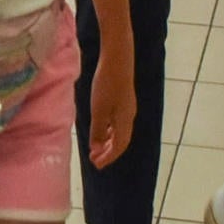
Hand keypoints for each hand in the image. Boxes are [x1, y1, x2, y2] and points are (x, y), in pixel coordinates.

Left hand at [85, 41, 135, 167]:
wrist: (118, 59)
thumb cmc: (106, 84)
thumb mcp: (99, 109)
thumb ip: (98, 130)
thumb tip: (96, 148)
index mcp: (125, 122)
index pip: (119, 146)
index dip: (108, 157)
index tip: (96, 165)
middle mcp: (129, 117)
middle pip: (121, 141)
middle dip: (108, 152)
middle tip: (94, 159)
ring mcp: (128, 108)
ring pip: (119, 132)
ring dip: (108, 142)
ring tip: (96, 148)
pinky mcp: (124, 99)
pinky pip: (118, 122)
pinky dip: (109, 130)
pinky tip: (101, 129)